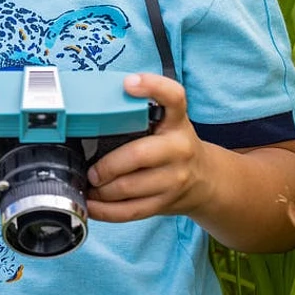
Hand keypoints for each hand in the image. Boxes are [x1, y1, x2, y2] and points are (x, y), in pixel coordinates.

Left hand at [86, 74, 211, 222]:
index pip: (173, 97)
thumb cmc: (173, 145)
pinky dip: (107, 211)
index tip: (129, 83)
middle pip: (138, 155)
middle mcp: (179, 148)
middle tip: (90, 170)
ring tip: (87, 185)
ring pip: (132, 188)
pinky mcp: (167, 203)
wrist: (207, 180)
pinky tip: (91, 206)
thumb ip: (141, 113)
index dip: (152, 87)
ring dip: (102, 191)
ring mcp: (175, 179)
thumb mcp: (167, 122)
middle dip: (108, 165)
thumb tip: (92, 108)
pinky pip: (133, 211)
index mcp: (177, 121)